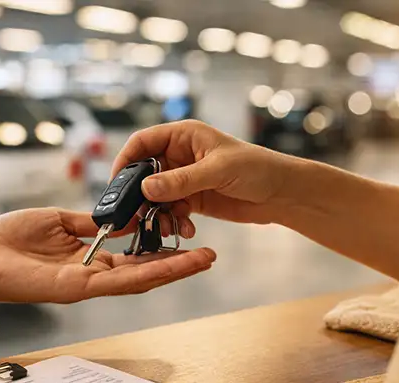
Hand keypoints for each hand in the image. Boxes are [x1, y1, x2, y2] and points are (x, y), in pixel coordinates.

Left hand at [0, 208, 216, 303]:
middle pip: (145, 272)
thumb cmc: (10, 239)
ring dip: (175, 270)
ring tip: (205, 260)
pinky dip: (151, 273)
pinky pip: (121, 281)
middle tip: (210, 256)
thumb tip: (118, 217)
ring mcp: (88, 285)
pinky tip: (175, 265)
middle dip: (179, 265)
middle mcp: (94, 275)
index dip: (162, 252)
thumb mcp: (59, 221)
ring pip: (140, 279)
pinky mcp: (79, 288)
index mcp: (89, 259)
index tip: (187, 241)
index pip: (134, 258)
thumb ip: (91, 223)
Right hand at [112, 120, 299, 223]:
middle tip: (134, 215)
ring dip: (156, 213)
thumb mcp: (217, 171)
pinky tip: (186, 230)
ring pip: (155, 196)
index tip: (117, 183)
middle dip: (139, 195)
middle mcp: (179, 156)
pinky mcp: (192, 200)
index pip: (142, 142)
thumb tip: (146, 189)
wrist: (282, 194)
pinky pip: (170, 211)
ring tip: (166, 227)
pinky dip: (173, 222)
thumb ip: (181, 181)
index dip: (126, 160)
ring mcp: (184, 179)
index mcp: (183, 136)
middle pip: (144, 173)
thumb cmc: (257, 168)